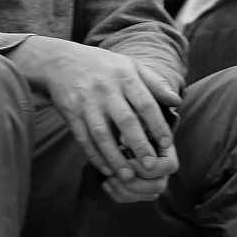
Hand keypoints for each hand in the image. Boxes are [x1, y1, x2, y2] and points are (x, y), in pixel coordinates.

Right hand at [8, 39, 177, 188]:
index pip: (146, 104)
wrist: (59, 60)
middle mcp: (106, 91)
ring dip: (114, 156)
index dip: (158, 125)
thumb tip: (178, 101)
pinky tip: (104, 168)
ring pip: (101, 133)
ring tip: (127, 176)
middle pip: (125, 121)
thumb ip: (155, 84)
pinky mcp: (70, 113)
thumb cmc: (103, 65)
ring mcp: (86, 103)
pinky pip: (82, 137)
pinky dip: (93, 154)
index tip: (167, 145)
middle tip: (151, 167)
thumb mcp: (131, 66)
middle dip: (138, 145)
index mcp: (125, 78)